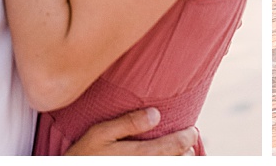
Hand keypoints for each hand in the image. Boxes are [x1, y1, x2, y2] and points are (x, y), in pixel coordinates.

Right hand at [64, 107, 199, 155]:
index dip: (189, 136)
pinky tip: (166, 158)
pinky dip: (169, 163)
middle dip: (187, 148)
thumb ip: (127, 122)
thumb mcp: (99, 134)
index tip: (192, 130)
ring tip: (180, 151)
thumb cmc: (84, 155)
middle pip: (181, 159)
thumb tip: (156, 114)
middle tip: (187, 140)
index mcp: (141, 155)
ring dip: (181, 159)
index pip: (178, 145)